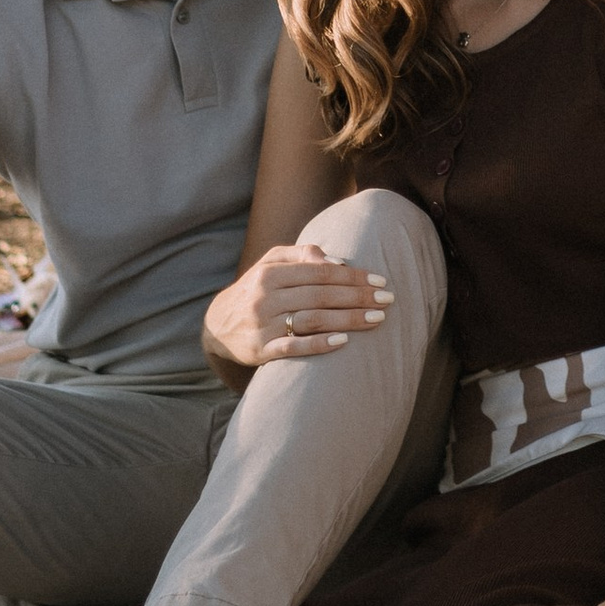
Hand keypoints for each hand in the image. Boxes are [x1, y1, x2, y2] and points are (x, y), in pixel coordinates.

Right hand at [204, 246, 392, 369]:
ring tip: (376, 319)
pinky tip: (343, 343)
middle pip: (321, 295)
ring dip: (348, 320)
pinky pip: (293, 347)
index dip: (353, 276)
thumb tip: (335, 260)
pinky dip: (318, 344)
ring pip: (312, 319)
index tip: (380, 281)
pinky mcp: (261, 350)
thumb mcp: (269, 264)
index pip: (320, 272)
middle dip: (358, 297)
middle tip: (387, 300)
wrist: (217, 327)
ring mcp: (262, 325)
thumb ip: (300, 255)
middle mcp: (265, 297)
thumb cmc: (254, 290)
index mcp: (270, 273)